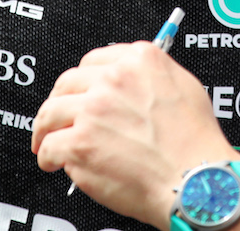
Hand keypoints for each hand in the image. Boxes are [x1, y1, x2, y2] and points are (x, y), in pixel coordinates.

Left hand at [32, 42, 239, 228]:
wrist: (194, 178)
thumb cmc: (194, 142)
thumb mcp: (183, 86)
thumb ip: (150, 77)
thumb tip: (133, 81)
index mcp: (139, 60)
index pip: (93, 61)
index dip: (83, 81)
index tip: (79, 92)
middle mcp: (113, 80)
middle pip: (67, 83)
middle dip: (59, 101)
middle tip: (56, 118)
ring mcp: (94, 110)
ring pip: (51, 112)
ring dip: (45, 128)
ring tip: (45, 141)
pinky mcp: (81, 143)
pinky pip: (50, 146)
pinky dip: (47, 156)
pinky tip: (52, 162)